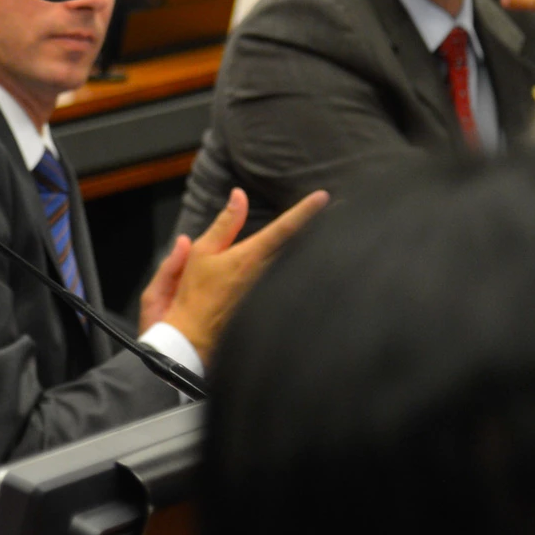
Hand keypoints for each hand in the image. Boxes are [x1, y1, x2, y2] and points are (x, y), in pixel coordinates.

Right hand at [154, 187, 327, 362]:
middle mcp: (267, 273)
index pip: (283, 228)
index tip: (324, 196)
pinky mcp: (272, 305)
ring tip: (331, 235)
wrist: (192, 339)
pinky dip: (301, 270)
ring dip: (312, 250)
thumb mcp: (201, 253)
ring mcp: (272, 292)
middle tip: (342, 212)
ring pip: (297, 265)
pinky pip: (290, 282)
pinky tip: (311, 267)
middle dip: (319, 228)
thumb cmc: (192, 295)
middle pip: (300, 247)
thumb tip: (239, 195)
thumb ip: (224, 223)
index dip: (305, 211)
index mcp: (249, 257)